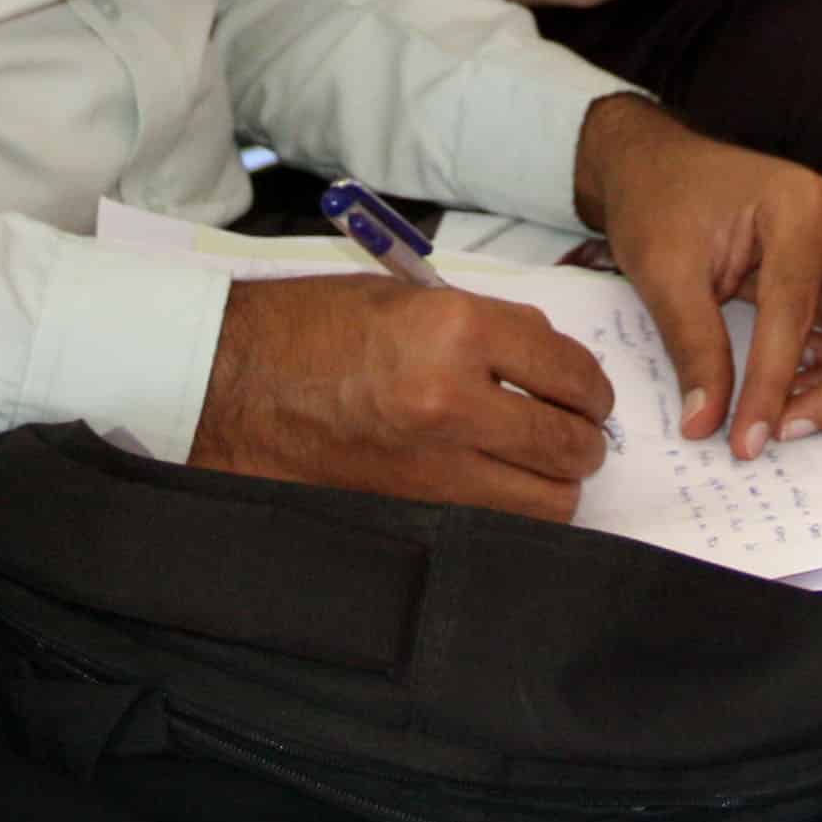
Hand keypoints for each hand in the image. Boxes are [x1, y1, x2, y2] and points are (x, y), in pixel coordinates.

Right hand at [187, 274, 616, 521]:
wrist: (228, 382)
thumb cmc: (310, 326)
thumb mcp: (407, 296)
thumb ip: (486, 326)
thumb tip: (549, 360)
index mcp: (455, 330)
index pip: (568, 369)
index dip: (592, 387)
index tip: (590, 395)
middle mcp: (452, 401)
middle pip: (569, 443)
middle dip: (584, 440)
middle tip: (576, 431)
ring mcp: (431, 467)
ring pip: (547, 501)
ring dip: (556, 485)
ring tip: (542, 466)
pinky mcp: (409, 511)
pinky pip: (496, 525)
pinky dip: (513, 513)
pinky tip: (501, 490)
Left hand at [576, 95, 821, 461]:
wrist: (658, 167)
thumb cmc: (660, 201)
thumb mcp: (662, 273)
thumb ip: (693, 348)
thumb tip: (706, 420)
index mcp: (800, 206)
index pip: (797, 312)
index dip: (772, 385)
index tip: (747, 438)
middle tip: (789, 430)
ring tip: (799, 410)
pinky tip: (803, 388)